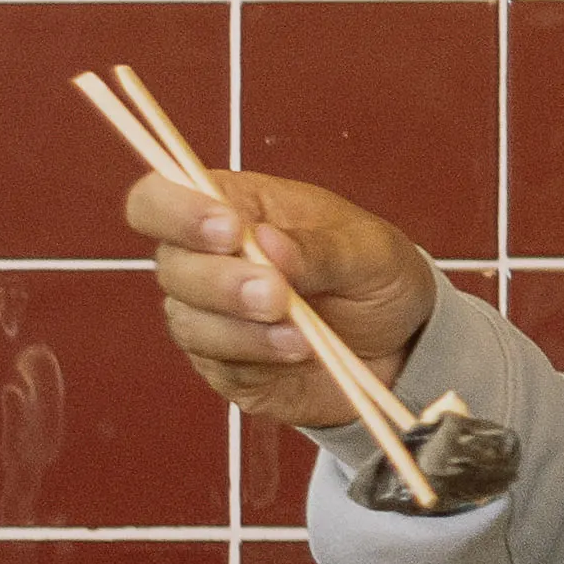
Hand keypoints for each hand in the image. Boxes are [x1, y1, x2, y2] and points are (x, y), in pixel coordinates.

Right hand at [131, 167, 436, 428]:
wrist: (402, 346)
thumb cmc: (376, 277)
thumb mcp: (370, 251)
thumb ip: (319, 247)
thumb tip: (264, 242)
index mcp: (233, 205)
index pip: (161, 199)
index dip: (177, 211)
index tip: (227, 231)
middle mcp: (206, 258)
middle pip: (170, 265)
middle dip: (220, 281)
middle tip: (276, 293)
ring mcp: (210, 315)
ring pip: (187, 320)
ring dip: (241, 328)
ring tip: (301, 332)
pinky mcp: (223, 364)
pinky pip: (215, 363)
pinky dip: (257, 356)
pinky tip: (298, 349)